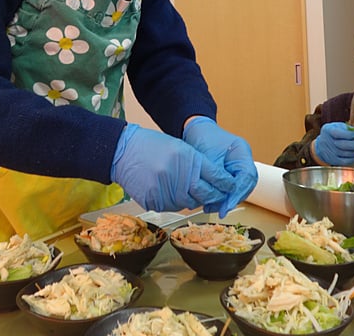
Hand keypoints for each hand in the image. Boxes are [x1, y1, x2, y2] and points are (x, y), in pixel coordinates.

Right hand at [110, 124, 235, 211]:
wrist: (123, 151)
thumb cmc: (151, 145)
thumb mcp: (178, 147)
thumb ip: (196, 164)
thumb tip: (211, 183)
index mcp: (187, 158)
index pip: (215, 175)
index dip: (225, 183)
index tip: (230, 186)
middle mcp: (178, 175)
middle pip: (205, 194)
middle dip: (213, 195)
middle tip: (215, 194)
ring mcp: (166, 190)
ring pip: (189, 203)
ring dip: (192, 199)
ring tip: (184, 188)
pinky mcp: (154, 201)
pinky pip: (172, 207)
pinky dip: (175, 202)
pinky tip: (169, 191)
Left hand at [183, 116, 257, 216]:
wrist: (194, 129)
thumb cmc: (202, 136)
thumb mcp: (208, 156)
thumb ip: (216, 175)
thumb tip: (219, 195)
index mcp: (242, 152)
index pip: (247, 176)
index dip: (238, 193)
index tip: (228, 204)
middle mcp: (242, 160)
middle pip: (244, 185)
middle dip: (232, 199)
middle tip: (221, 210)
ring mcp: (236, 167)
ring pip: (237, 189)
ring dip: (225, 200)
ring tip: (212, 208)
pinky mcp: (228, 173)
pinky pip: (228, 188)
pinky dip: (220, 197)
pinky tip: (210, 203)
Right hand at [313, 122, 353, 165]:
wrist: (321, 145)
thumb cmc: (334, 134)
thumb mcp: (338, 127)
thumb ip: (349, 129)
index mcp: (328, 130)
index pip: (340, 133)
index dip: (352, 135)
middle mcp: (327, 142)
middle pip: (345, 145)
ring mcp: (330, 152)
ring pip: (347, 154)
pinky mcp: (334, 161)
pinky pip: (346, 161)